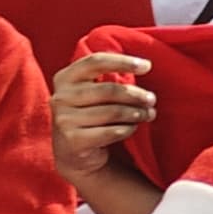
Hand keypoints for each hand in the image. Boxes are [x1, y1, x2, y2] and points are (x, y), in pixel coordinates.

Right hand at [49, 51, 154, 182]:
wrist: (72, 151)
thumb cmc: (91, 113)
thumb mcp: (93, 91)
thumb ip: (110, 76)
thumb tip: (145, 66)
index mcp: (65, 78)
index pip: (95, 62)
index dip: (123, 61)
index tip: (147, 66)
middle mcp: (60, 97)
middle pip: (110, 90)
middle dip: (137, 95)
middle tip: (152, 100)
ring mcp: (64, 120)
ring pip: (113, 112)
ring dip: (137, 113)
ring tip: (148, 114)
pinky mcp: (73, 141)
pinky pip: (112, 131)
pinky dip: (129, 129)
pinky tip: (133, 127)